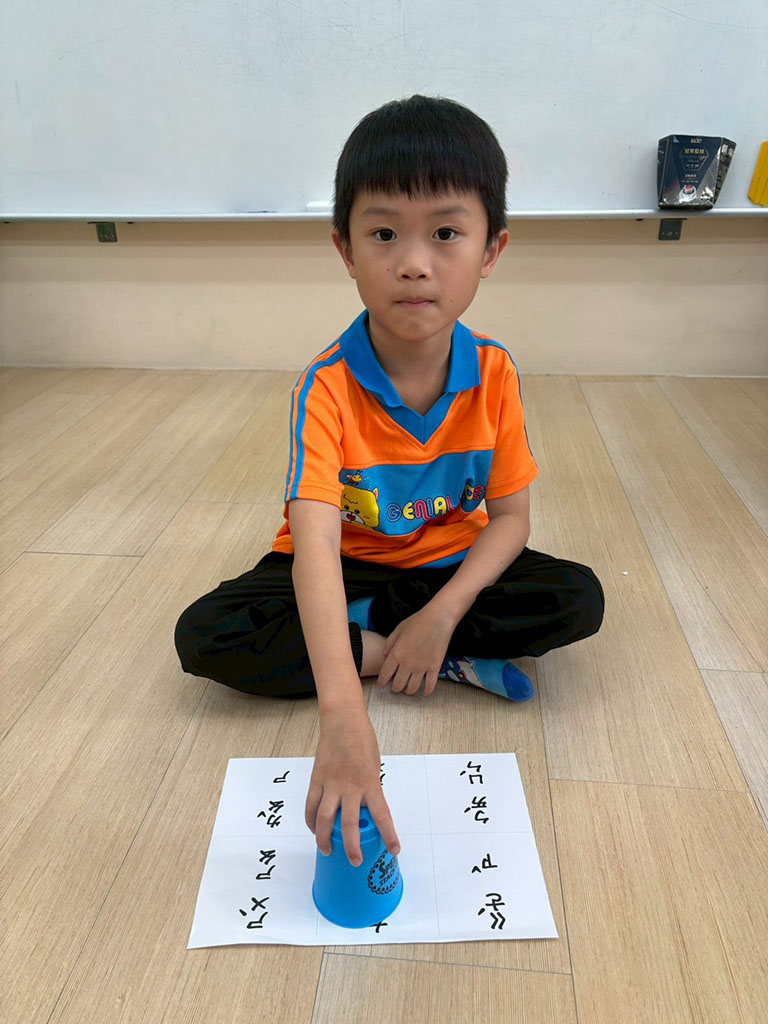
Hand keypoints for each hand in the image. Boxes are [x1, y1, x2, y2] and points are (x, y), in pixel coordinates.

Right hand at [305, 707, 400, 865]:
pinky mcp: (316, 780)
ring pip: (324, 819)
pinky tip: (314, 829)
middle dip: (352, 847)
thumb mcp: (373, 767)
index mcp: (370, 783)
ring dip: (324, 839)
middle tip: (355, 861)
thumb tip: (364, 810)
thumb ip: (369, 789)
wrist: (343, 722)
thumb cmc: (363, 741)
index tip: (394, 850)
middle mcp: (350, 787)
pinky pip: (310, 805)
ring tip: (327, 850)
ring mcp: (331, 784)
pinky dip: (310, 820)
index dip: (389, 836)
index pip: (382, 816)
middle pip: (349, 825)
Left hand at [377, 603, 454, 696]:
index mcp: (396, 655)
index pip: (385, 675)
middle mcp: (407, 664)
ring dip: (408, 692)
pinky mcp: (434, 668)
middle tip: (395, 687)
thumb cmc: (417, 621)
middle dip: (395, 688)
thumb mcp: (398, 629)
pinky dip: (427, 691)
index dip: (382, 682)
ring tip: (408, 690)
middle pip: (398, 685)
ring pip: (412, 688)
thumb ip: (390, 643)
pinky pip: (430, 685)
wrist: (438, 619)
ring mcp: (421, 668)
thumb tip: (384, 655)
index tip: (382, 684)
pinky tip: (425, 693)